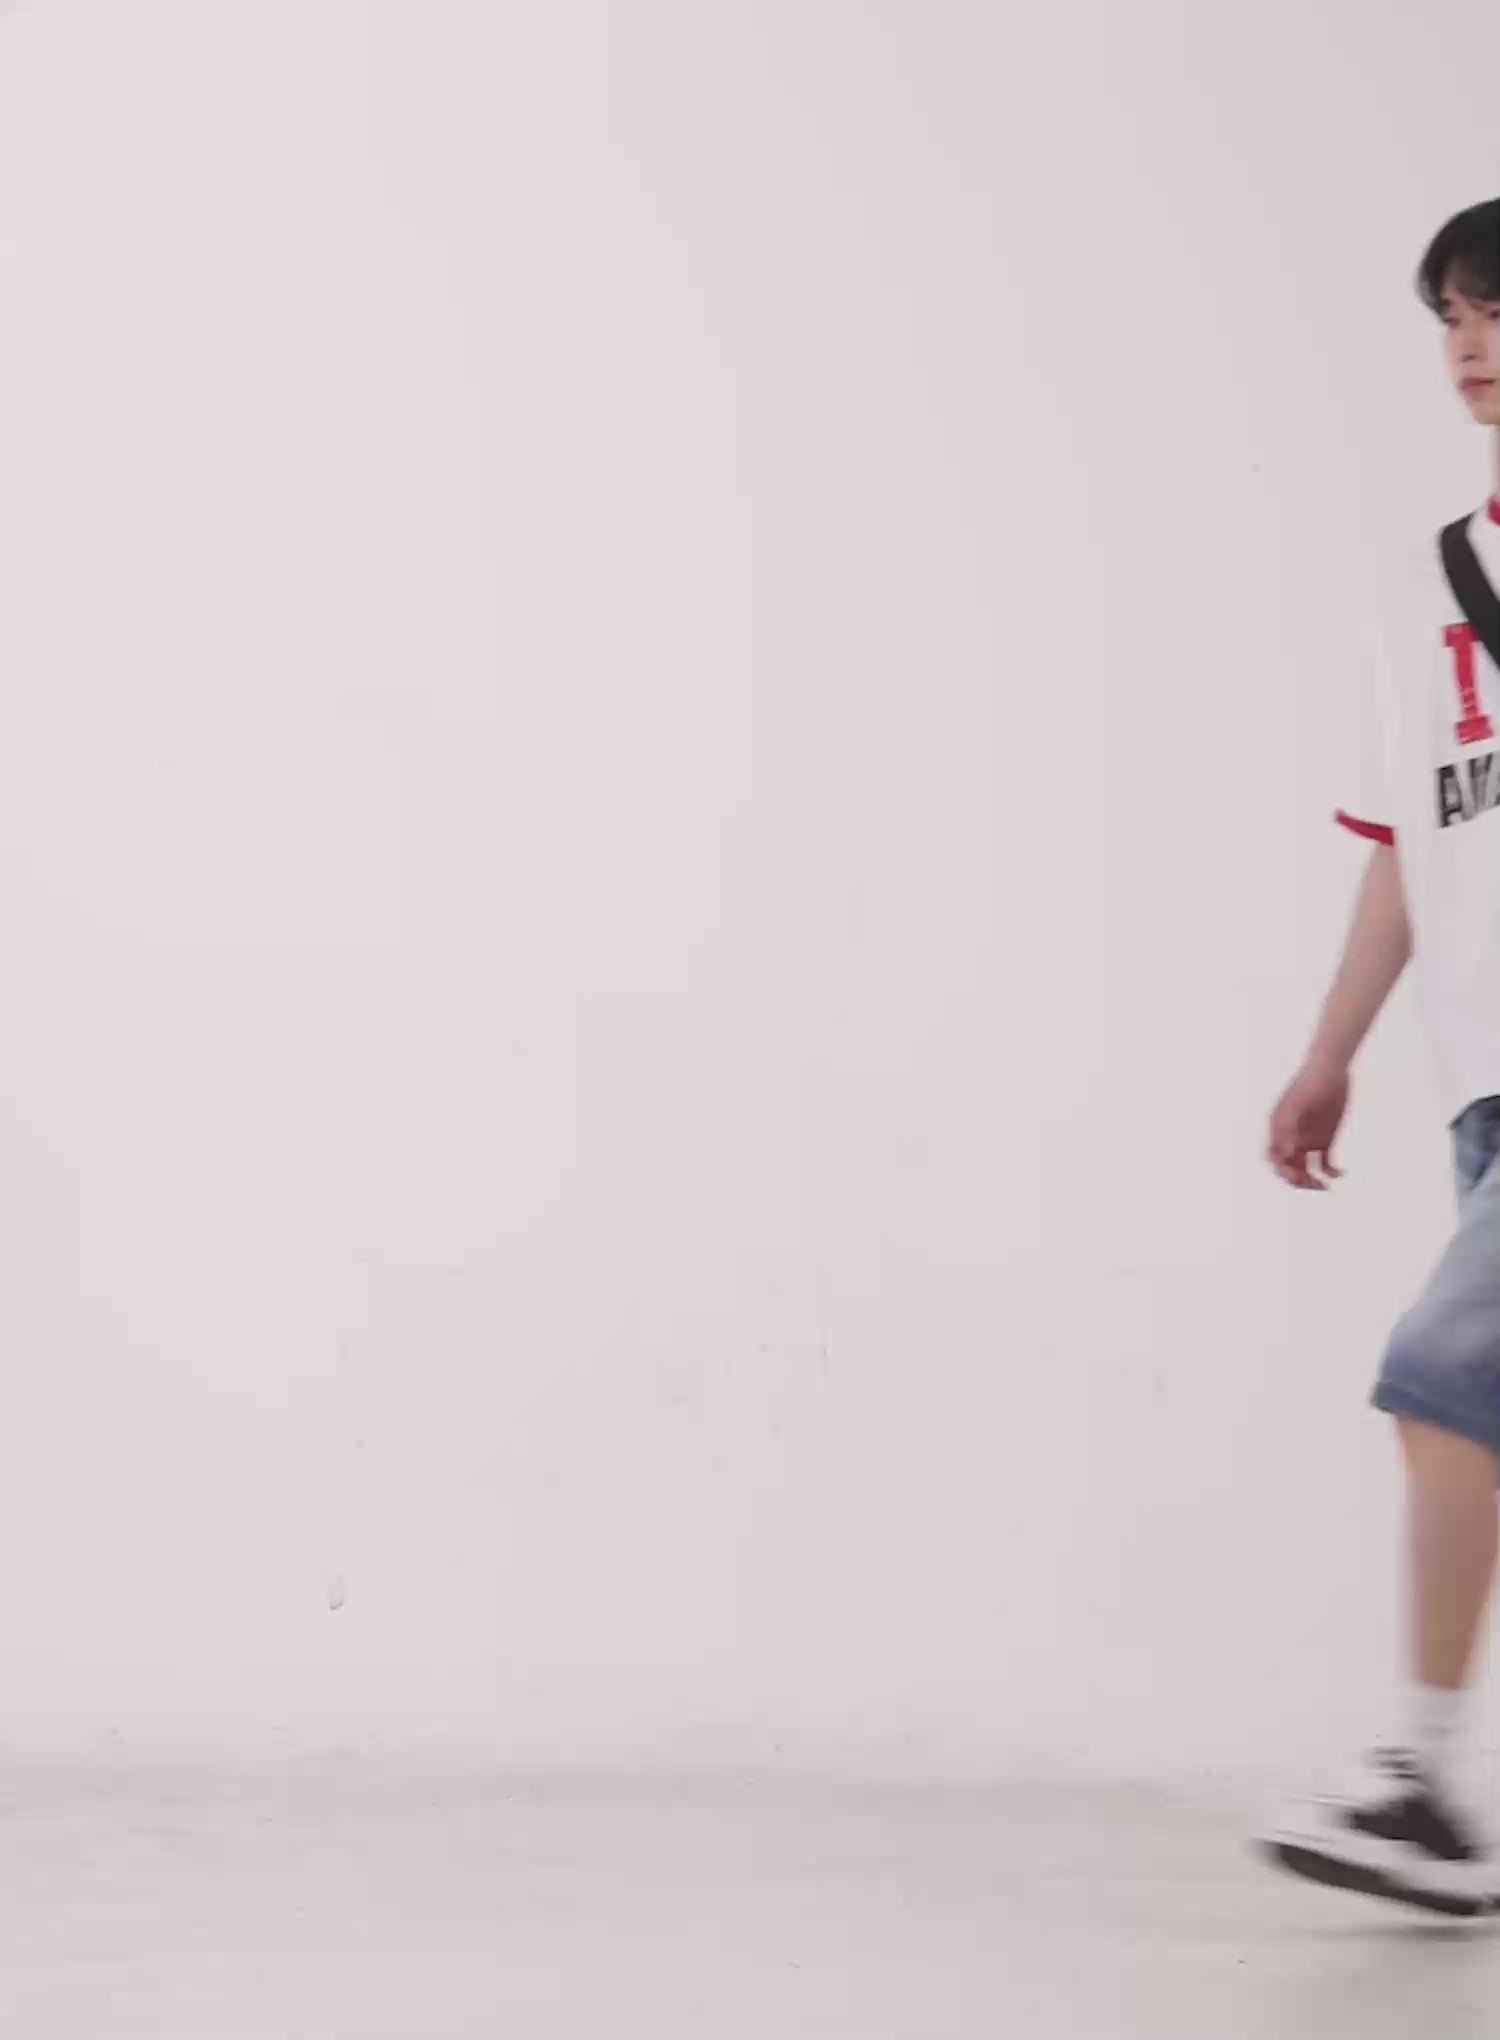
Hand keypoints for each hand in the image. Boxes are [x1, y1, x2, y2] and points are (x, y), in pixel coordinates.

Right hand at [1267, 1061, 1348, 1189]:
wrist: (1330, 1068)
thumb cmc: (1312, 1082)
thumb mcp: (1299, 1103)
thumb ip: (1289, 1127)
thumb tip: (1285, 1154)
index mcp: (1279, 1129)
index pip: (1274, 1158)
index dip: (1282, 1170)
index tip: (1297, 1176)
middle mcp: (1290, 1137)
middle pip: (1288, 1168)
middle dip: (1297, 1180)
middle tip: (1313, 1185)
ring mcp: (1307, 1139)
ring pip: (1304, 1169)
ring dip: (1312, 1181)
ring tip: (1325, 1186)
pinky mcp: (1324, 1139)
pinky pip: (1324, 1163)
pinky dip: (1331, 1172)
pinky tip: (1341, 1173)